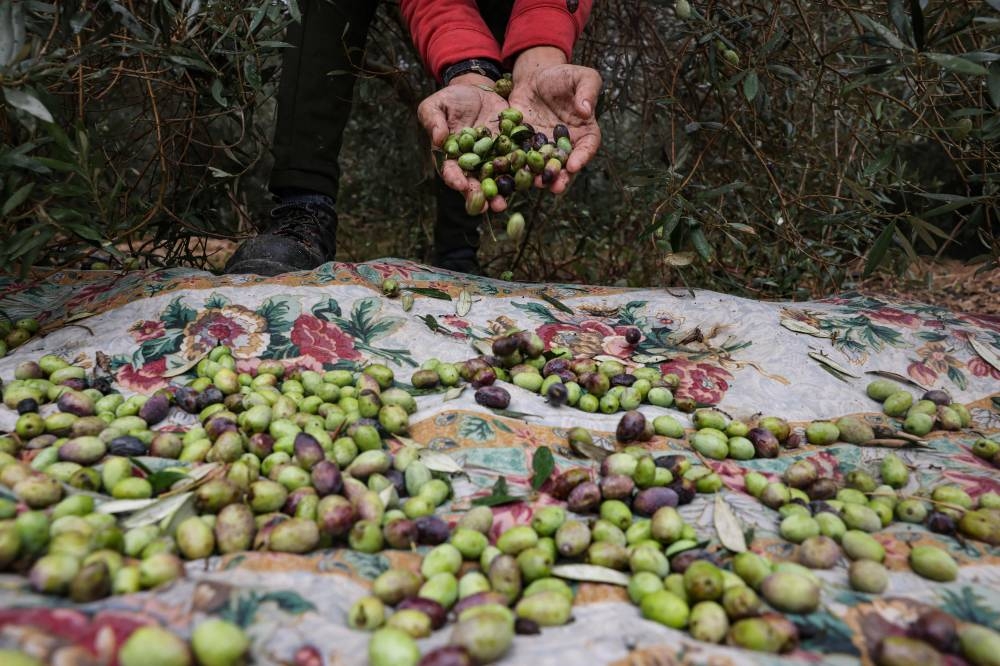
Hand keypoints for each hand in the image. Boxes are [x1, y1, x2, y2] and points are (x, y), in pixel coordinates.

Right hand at [417, 73, 510, 212]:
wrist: (477, 91)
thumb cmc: (451, 99)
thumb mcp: (436, 105)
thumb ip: (433, 121)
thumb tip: (438, 138)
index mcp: (451, 157)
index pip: (451, 170)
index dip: (455, 178)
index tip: (460, 185)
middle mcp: (473, 164)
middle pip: (475, 183)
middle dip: (481, 196)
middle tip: (487, 207)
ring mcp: (493, 159)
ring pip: (497, 179)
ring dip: (501, 192)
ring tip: (504, 204)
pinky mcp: (511, 151)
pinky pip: (518, 164)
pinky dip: (523, 173)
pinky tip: (528, 181)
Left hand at [509, 48, 601, 194]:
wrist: (534, 77)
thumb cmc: (563, 76)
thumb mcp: (581, 76)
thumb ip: (588, 90)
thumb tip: (586, 110)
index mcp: (584, 132)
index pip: (588, 147)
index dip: (582, 157)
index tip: (574, 165)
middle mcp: (565, 145)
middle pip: (566, 164)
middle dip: (561, 176)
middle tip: (555, 187)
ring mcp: (544, 148)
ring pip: (544, 167)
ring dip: (540, 177)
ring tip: (536, 184)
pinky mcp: (524, 147)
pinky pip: (522, 158)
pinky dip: (518, 167)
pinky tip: (513, 173)